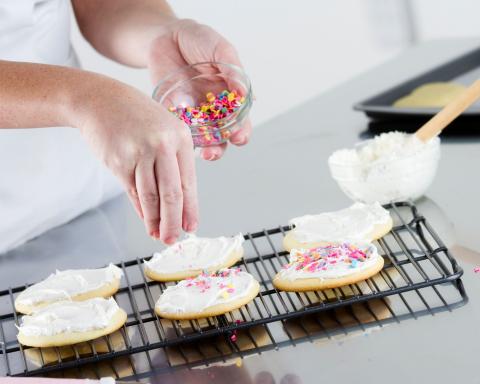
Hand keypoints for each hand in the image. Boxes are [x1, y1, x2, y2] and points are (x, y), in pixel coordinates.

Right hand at [76, 77, 197, 243]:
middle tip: (173, 239)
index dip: (190, 209)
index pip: (189, 182)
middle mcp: (163, 145)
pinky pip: (132, 192)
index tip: (190, 227)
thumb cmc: (136, 119)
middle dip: (173, 222)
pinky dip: (140, 210)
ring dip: (155, 220)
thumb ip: (172, 165)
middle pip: (171, 193)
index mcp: (181, 137)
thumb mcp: (163, 133)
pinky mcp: (118, 160)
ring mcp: (139, 152)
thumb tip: (177, 206)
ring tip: (158, 235)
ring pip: (151, 196)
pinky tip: (146, 220)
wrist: (100, 100)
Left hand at [148, 19, 252, 160]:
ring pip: (200, 140)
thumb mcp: (220, 50)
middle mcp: (213, 111)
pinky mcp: (172, 113)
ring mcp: (192, 114)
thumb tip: (244, 95)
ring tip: (204, 154)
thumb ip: (233, 70)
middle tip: (215, 152)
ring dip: (203, 150)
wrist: (166, 35)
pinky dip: (179, 137)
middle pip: (221, 137)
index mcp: (230, 98)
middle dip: (221, 147)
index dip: (242, 132)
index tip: (239, 137)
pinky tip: (180, 139)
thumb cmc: (199, 41)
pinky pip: (177, 129)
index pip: (240, 122)